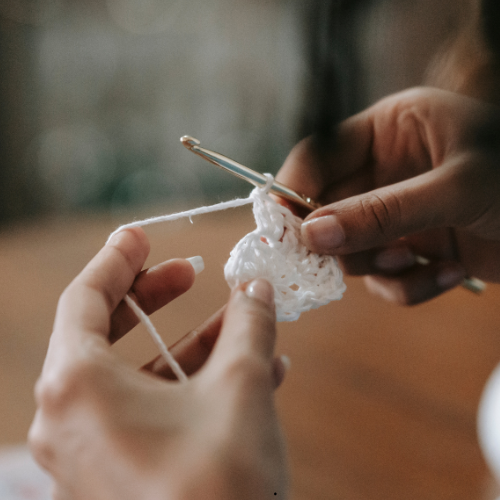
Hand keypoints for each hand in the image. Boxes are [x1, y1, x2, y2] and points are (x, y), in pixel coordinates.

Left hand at [28, 228, 288, 499]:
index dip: (117, 259)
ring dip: (191, 345)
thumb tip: (258, 290)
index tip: (141, 234)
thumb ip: (249, 325)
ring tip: (241, 324)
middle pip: (108, 332)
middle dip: (154, 298)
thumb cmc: (217, 489)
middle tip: (190, 273)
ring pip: (139, 374)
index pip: (85, 298)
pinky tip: (249, 371)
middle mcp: (69, 419)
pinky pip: (152, 411)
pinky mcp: (118, 476)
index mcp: (76, 386)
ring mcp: (90, 452)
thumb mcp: (242, 386)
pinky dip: (193, 385)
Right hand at [277, 87, 499, 304]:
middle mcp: (384, 171)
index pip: (319, 155)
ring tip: (416, 260)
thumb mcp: (455, 188)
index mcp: (390, 130)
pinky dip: (410, 286)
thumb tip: (311, 235)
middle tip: (331, 264)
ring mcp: (395, 214)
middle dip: (332, 240)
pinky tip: (449, 273)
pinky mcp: (411, 250)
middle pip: (325, 209)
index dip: (292, 189)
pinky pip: (384, 278)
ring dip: (378, 265)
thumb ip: (380, 211)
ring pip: (350, 250)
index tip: (277, 227)